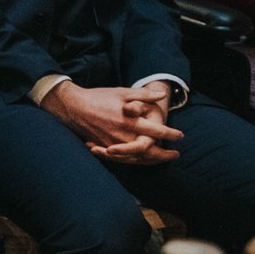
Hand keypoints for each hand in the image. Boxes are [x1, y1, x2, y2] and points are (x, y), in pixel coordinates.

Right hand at [42, 81, 181, 164]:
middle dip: (164, 155)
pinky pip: (124, 159)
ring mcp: (114, 144)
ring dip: (152, 160)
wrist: (74, 107)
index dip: (171, 134)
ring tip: (162, 159)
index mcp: (130, 121)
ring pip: (138, 158)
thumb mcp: (122, 92)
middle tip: (175, 154)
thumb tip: (162, 95)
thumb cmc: (99, 97)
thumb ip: (143, 95)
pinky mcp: (105, 148)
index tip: (180, 135)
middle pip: (149, 151)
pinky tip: (142, 160)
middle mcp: (124, 136)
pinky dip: (136, 161)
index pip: (157, 131)